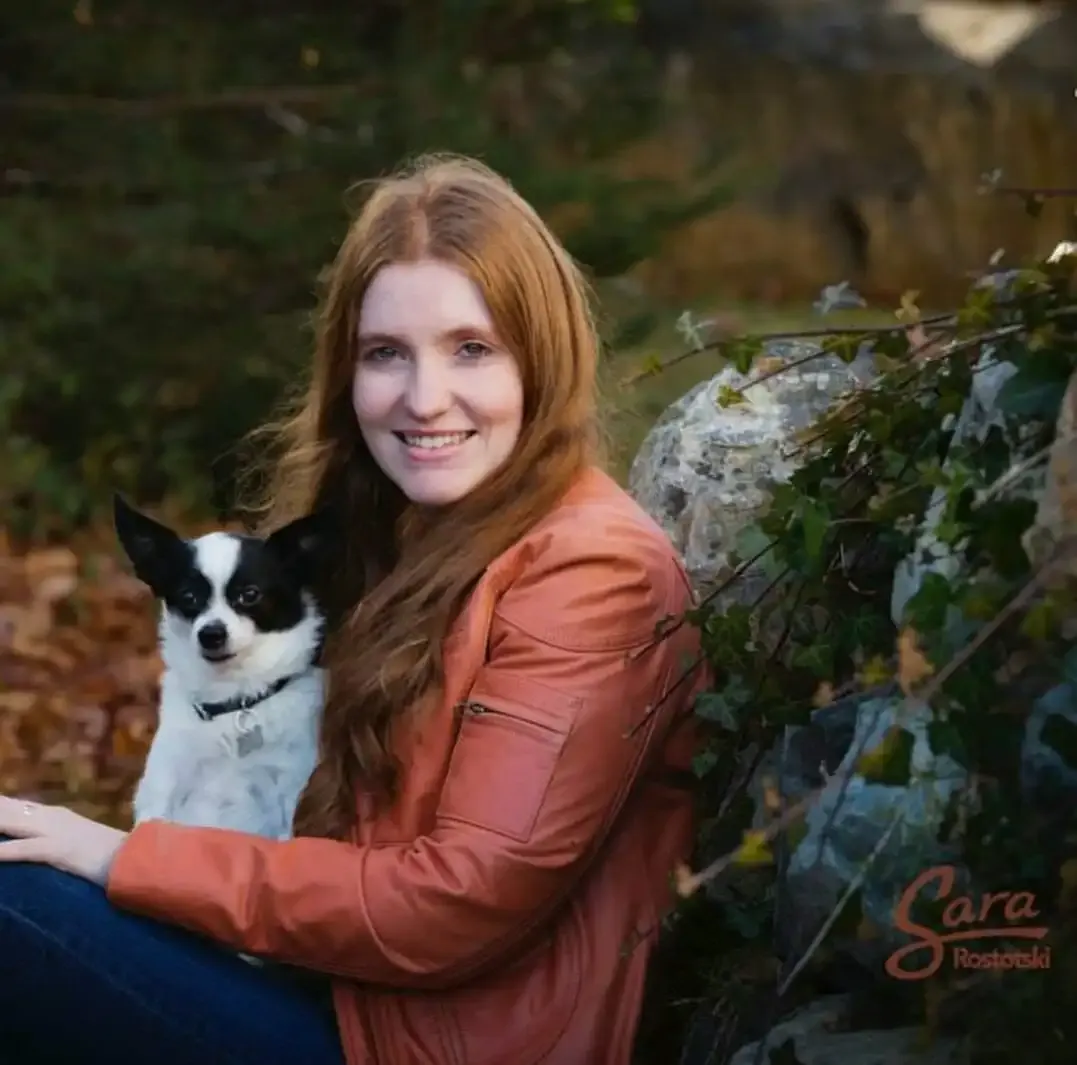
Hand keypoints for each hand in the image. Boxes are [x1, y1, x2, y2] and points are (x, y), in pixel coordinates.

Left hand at [0, 796, 127, 885]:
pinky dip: (4, 851)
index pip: (13, 806)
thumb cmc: (107, 854)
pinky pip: (25, 849)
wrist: (132, 858)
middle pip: (7, 810)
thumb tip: (34, 838)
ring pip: (10, 823)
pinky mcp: (59, 849)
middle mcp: (51, 817)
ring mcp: (55, 831)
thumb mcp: (75, 840)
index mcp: (54, 815)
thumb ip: (55, 835)